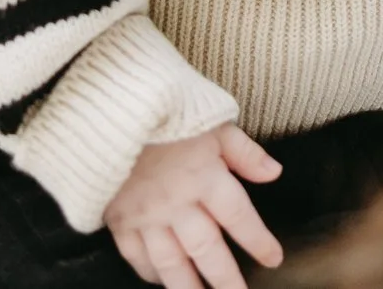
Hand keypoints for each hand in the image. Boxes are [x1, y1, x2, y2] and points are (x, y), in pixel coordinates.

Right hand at [102, 124, 283, 288]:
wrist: (108, 110)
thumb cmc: (165, 112)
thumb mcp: (213, 122)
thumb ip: (244, 152)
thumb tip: (274, 173)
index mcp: (205, 177)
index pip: (239, 218)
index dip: (259, 241)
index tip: (273, 259)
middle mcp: (177, 203)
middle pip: (207, 251)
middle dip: (226, 279)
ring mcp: (145, 215)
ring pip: (170, 263)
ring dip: (188, 287)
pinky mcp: (118, 218)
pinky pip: (135, 254)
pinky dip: (148, 272)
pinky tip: (160, 281)